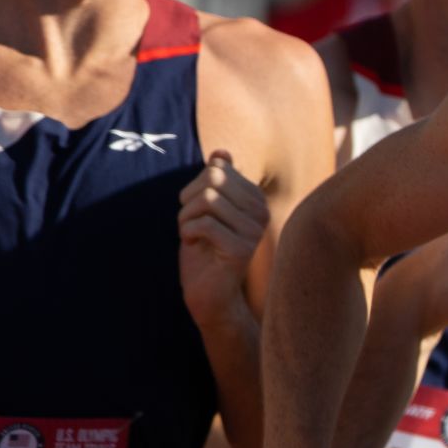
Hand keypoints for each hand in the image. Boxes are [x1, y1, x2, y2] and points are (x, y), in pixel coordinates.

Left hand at [178, 150, 266, 323]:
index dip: (195, 187)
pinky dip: (188, 232)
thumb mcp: (207, 210)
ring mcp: (254, 231)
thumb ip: (216, 182)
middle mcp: (261, 212)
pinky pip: (205, 224)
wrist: (210, 294)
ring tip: (190, 234)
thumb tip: (222, 152)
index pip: (218, 169)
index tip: (196, 212)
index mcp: (255, 199)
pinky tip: (192, 244)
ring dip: (186, 217)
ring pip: (208, 199)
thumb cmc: (205, 251)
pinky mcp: (242, 249)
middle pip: (213, 179)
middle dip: (189, 199)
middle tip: (189, 222)